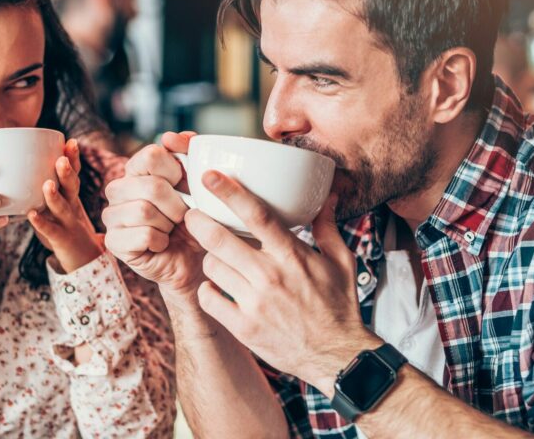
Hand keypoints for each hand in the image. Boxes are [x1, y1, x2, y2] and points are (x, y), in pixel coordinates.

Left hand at [28, 139, 103, 272]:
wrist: (84, 258)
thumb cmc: (65, 227)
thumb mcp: (59, 205)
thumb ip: (47, 188)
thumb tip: (20, 166)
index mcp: (71, 196)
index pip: (74, 173)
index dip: (74, 159)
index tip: (71, 142)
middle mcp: (72, 206)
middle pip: (72, 187)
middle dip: (68, 172)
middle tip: (62, 158)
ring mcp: (68, 223)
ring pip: (62, 207)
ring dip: (55, 196)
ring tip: (47, 184)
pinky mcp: (61, 239)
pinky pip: (51, 230)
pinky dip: (41, 222)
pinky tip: (31, 215)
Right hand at [102, 132, 205, 298]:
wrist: (193, 259)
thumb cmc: (195, 220)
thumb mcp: (198, 185)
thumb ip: (190, 154)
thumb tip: (176, 136)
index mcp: (136, 169)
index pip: (152, 155)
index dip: (176, 172)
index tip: (185, 186)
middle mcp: (118, 188)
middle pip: (151, 185)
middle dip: (177, 204)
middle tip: (182, 215)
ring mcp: (112, 215)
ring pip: (144, 211)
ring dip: (169, 224)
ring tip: (172, 229)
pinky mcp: (113, 241)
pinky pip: (143, 235)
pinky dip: (161, 241)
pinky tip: (162, 243)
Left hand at [184, 171, 380, 393]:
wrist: (337, 355)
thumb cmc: (339, 306)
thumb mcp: (341, 262)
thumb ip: (327, 228)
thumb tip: (328, 197)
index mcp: (292, 256)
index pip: (256, 215)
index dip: (229, 192)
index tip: (210, 177)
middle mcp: (270, 276)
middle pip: (220, 239)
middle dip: (199, 222)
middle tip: (192, 214)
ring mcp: (254, 303)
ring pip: (211, 267)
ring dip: (210, 258)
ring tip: (217, 258)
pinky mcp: (244, 327)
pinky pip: (208, 299)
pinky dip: (208, 290)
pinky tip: (217, 288)